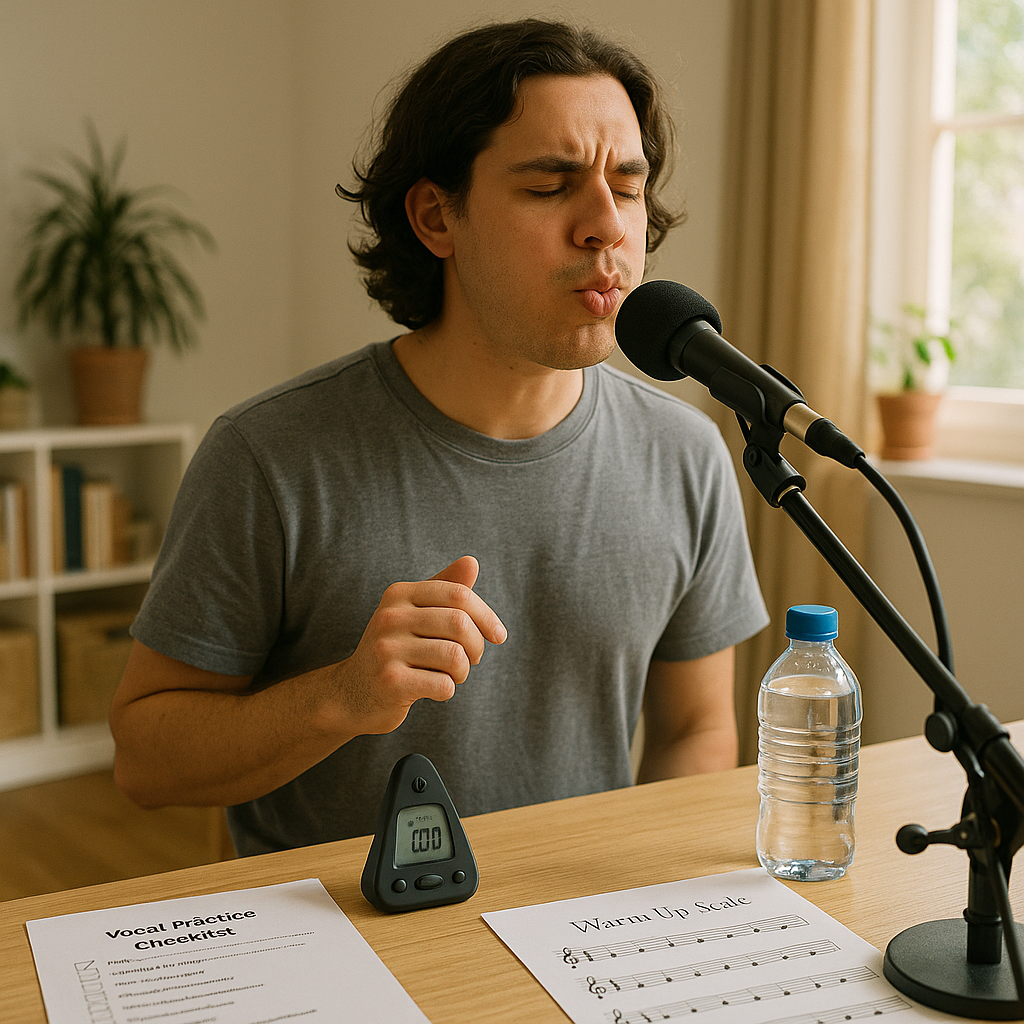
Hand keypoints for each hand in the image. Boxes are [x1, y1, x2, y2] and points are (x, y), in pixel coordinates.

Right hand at [334, 555, 505, 735]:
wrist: (353, 693)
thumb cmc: (395, 649)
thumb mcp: (415, 614)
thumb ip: (445, 589)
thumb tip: (471, 561)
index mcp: (399, 594)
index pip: (459, 595)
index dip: (486, 616)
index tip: (498, 635)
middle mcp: (389, 617)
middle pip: (460, 624)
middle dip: (477, 646)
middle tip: (470, 659)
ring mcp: (387, 650)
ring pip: (455, 656)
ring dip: (463, 671)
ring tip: (452, 675)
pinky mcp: (390, 682)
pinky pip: (444, 684)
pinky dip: (448, 690)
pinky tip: (435, 689)